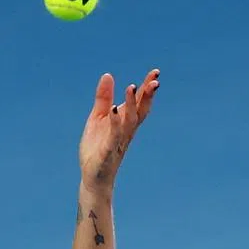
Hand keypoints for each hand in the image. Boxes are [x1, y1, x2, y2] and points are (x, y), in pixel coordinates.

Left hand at [78, 69, 159, 191]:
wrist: (93, 176)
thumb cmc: (97, 147)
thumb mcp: (98, 118)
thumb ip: (104, 98)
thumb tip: (108, 75)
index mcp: (125, 122)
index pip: (140, 103)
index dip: (147, 88)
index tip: (155, 72)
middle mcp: (126, 131)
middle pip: (141, 111)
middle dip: (148, 96)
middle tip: (155, 80)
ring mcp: (118, 141)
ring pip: (129, 121)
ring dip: (132, 104)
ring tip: (132, 87)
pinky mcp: (108, 151)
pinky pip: (113, 135)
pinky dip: (115, 122)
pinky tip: (113, 110)